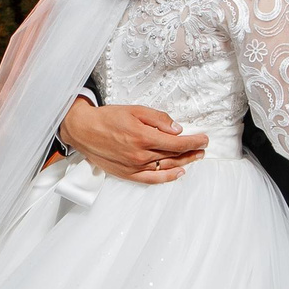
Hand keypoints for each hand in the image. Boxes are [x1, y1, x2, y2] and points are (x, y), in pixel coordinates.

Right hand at [60, 97, 205, 182]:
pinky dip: (167, 177)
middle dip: (191, 151)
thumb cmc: (108, 118)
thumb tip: (177, 129)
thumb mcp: (135, 110)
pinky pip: (152, 178)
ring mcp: (134, 166)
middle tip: (203, 148)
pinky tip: (178, 173)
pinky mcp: (127, 174)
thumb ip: (158, 119)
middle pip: (174, 155)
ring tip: (195, 158)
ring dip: (184, 163)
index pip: (176, 142)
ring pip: (166, 166)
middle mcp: (140, 154)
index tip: (204, 139)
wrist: (84, 130)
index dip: (193, 141)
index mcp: (143, 136)